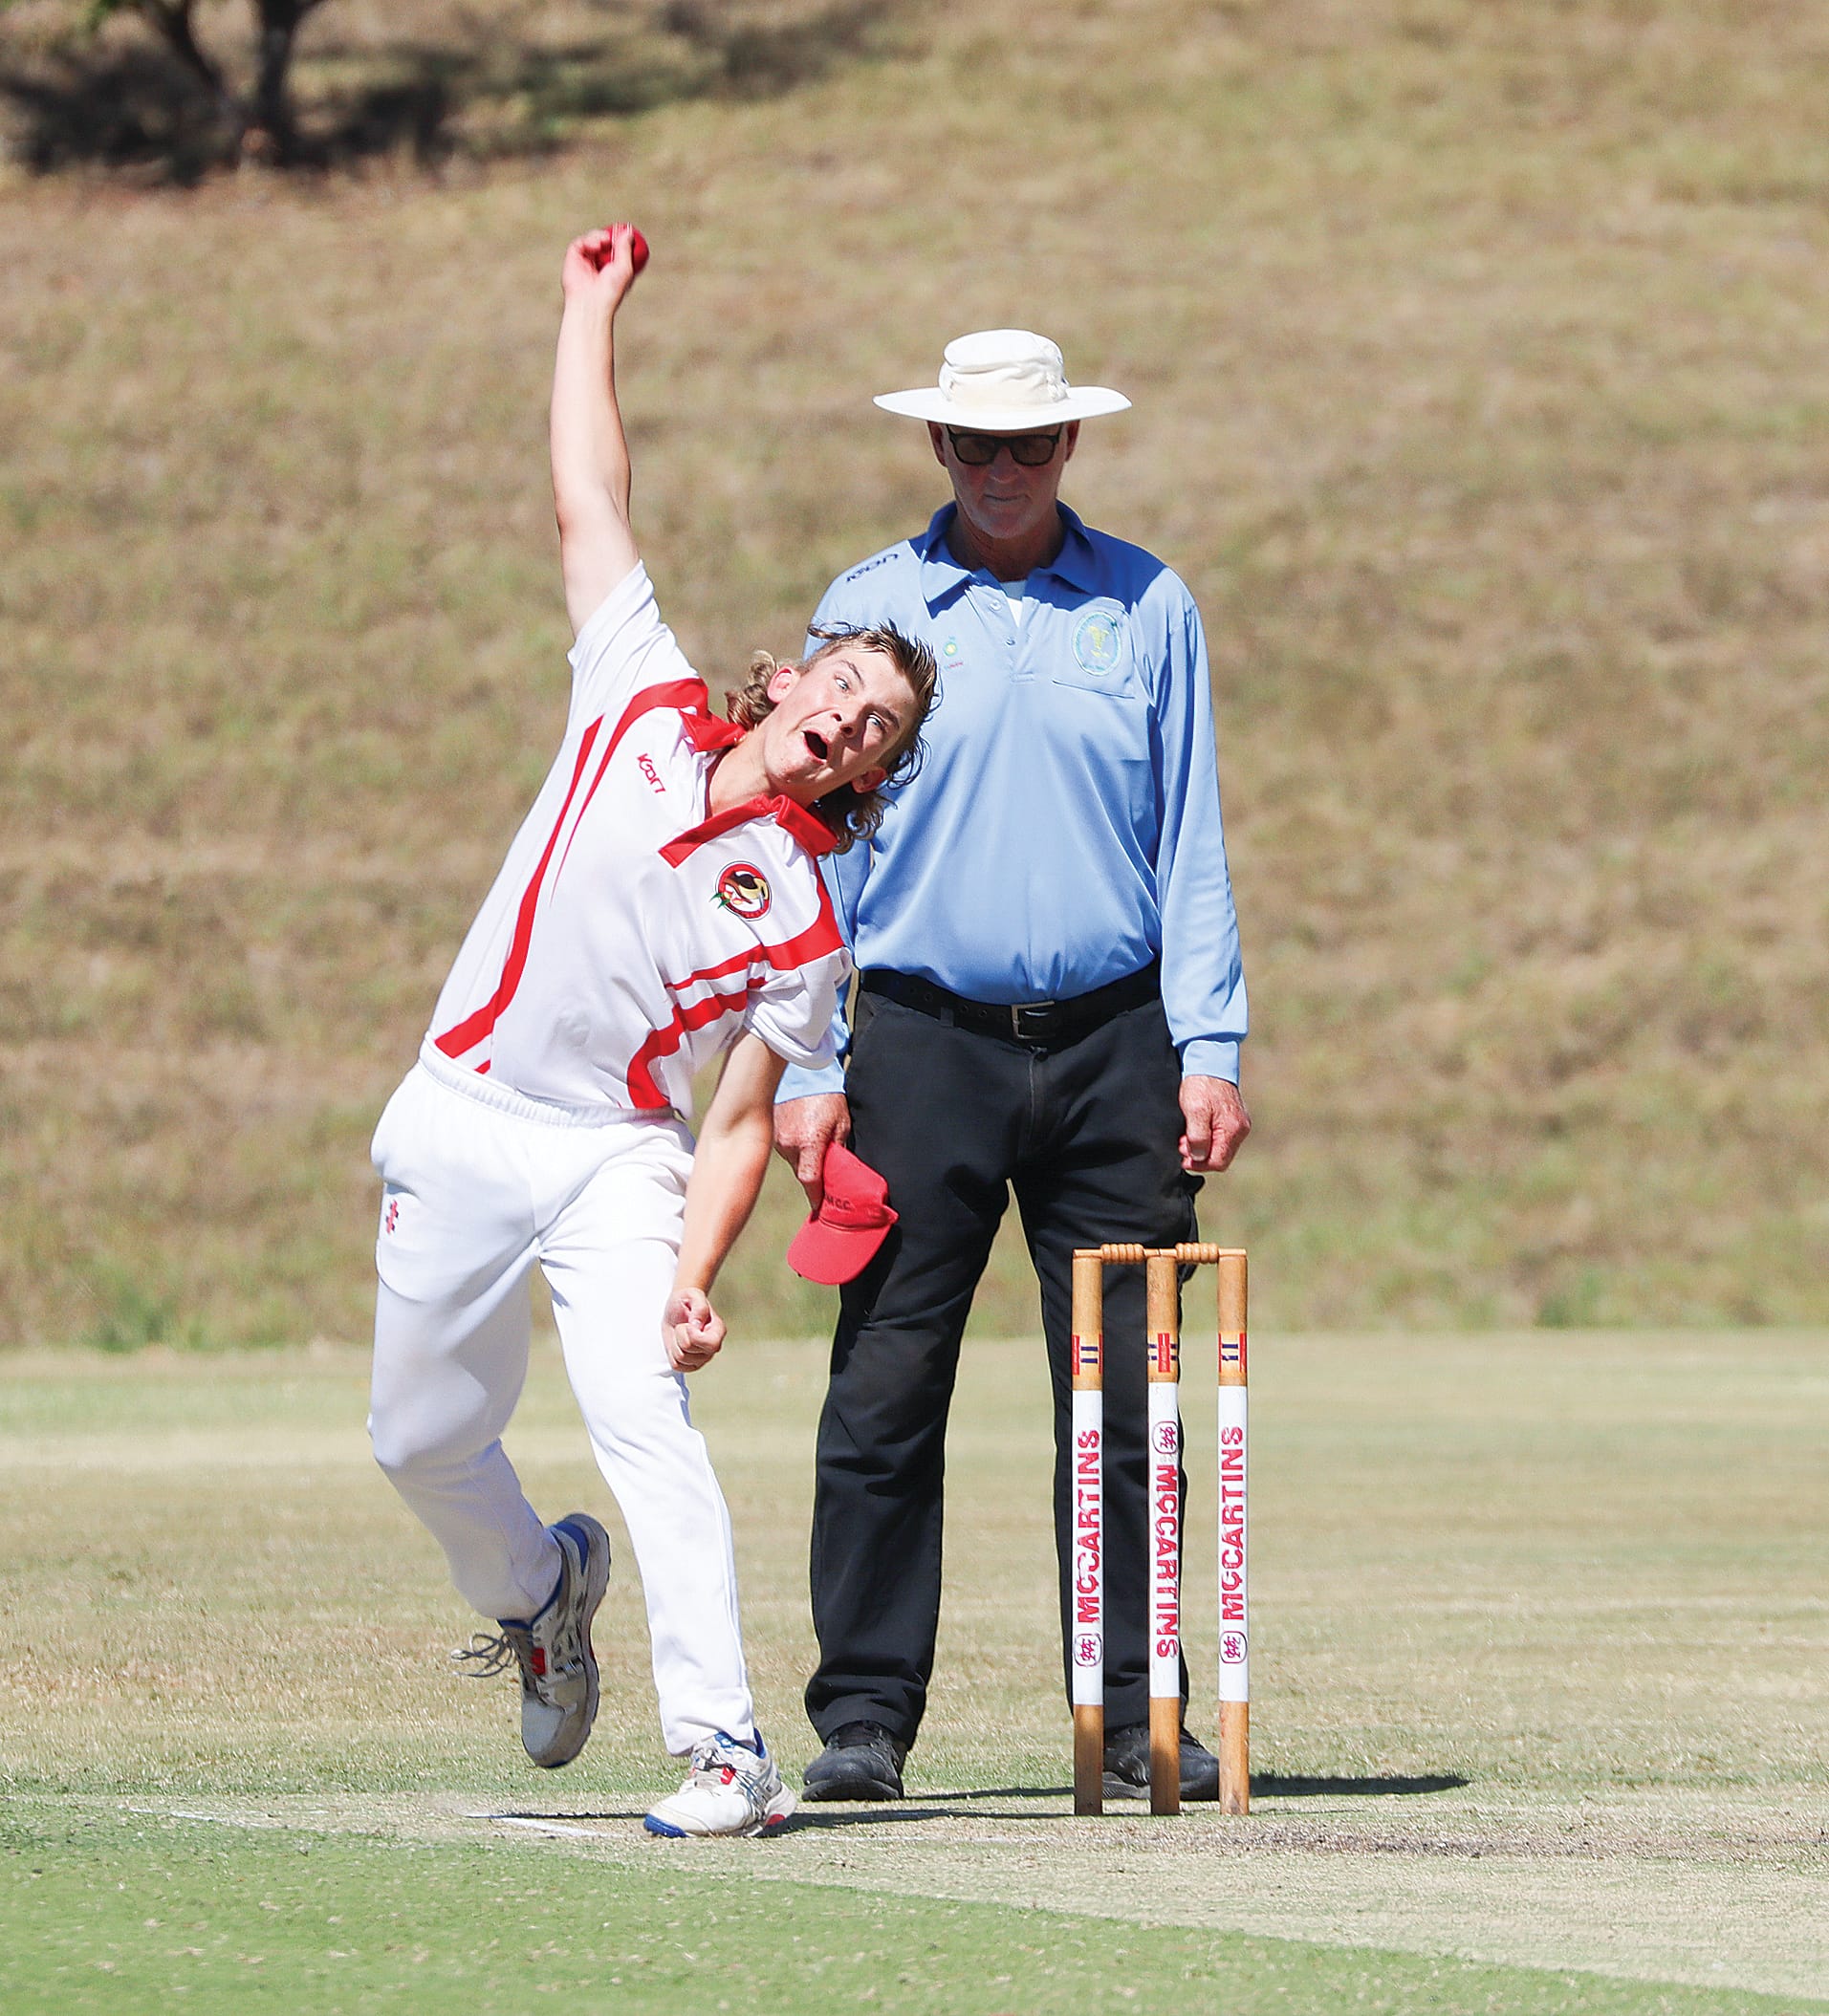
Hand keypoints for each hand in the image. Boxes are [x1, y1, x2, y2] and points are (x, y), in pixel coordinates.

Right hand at [561, 223, 644, 309]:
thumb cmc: (610, 291)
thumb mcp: (624, 268)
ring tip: (605, 241)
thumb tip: (628, 231)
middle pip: (603, 242)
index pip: (616, 250)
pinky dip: (589, 240)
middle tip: (616, 231)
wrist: (592, 302)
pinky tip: (596, 246)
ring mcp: (584, 261)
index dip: (620, 240)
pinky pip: (580, 242)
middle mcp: (597, 265)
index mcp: (611, 270)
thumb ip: (626, 249)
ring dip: (599, 236)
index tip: (626, 231)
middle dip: (610, 235)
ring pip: (592, 240)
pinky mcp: (573, 259)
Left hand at [662, 1286, 725, 1371]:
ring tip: (680, 1333)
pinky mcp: (690, 1364)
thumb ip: (699, 1307)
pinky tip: (677, 1343)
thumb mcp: (692, 1296)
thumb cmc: (686, 1301)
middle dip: (680, 1336)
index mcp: (718, 1330)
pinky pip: (676, 1366)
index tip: (688, 1324)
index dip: (694, 1336)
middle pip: (690, 1350)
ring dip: (675, 1343)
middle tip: (683, 1325)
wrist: (677, 1308)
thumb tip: (697, 1325)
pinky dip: (672, 1353)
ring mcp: (702, 1358)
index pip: (711, 1344)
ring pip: (681, 1359)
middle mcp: (713, 1347)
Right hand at [773, 1093, 849, 1209]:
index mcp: (809, 1142)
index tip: (820, 1208)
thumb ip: (839, 1150)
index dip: (816, 1197)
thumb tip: (838, 1174)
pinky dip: (794, 1147)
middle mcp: (789, 1144)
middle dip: (813, 1175)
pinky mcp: (771, 1132)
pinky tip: (802, 1134)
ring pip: (793, 1161)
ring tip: (813, 1142)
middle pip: (802, 1172)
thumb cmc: (828, 1098)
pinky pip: (784, 1149)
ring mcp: (777, 1138)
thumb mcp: (841, 1124)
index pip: (809, 1181)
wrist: (803, 1074)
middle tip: (825, 1174)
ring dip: (803, 1159)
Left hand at [1179, 1076, 1250, 1173]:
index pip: (1219, 1162)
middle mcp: (1241, 1129)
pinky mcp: (1234, 1117)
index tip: (1183, 1158)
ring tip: (1186, 1136)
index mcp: (1233, 1129)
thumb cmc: (1201, 1085)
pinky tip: (1195, 1128)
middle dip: (1199, 1155)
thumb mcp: (1194, 1112)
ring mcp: (1239, 1123)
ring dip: (1202, 1146)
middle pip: (1220, 1157)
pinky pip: (1221, 1136)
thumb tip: (1199, 1157)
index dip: (1199, 1164)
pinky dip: (1207, 1137)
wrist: (1209, 1061)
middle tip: (1182, 1145)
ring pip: (1220, 1147)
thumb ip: (1198, 1137)